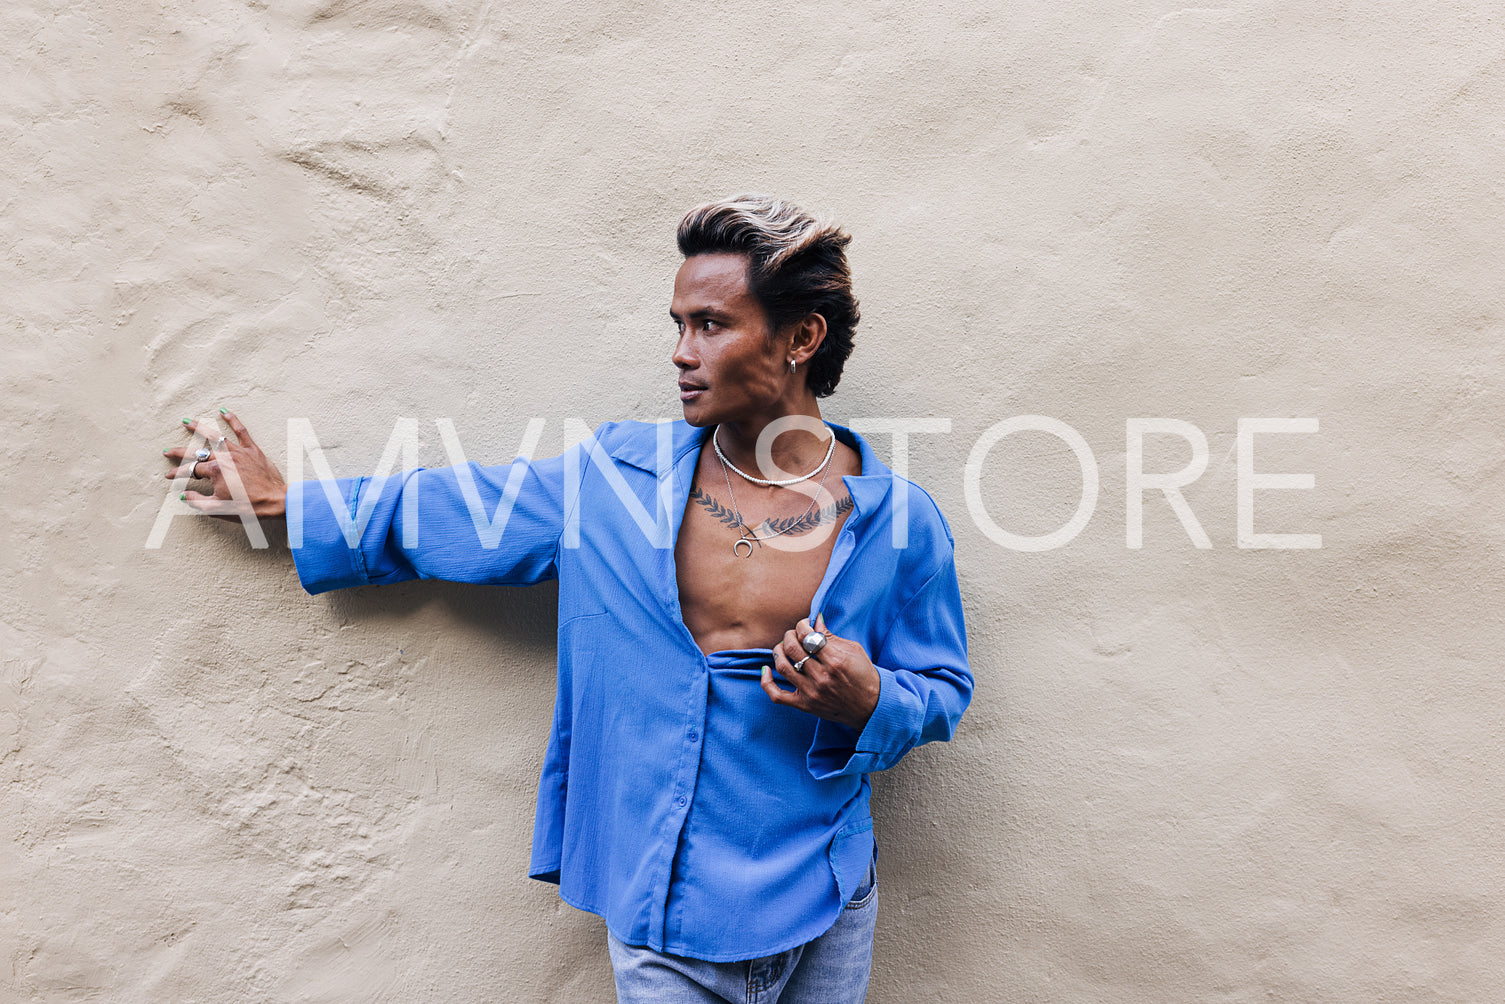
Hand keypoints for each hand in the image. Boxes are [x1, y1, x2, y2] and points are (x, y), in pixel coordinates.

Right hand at [163, 409, 287, 519]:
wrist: (275, 500)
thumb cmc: (249, 507)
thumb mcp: (218, 509)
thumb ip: (198, 501)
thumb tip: (184, 495)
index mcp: (215, 471)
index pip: (191, 470)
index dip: (178, 474)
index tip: (169, 476)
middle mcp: (225, 458)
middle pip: (197, 452)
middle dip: (180, 452)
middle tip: (167, 451)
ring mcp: (239, 452)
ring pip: (215, 437)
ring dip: (199, 428)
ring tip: (187, 422)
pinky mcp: (253, 450)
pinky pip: (242, 431)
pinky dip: (233, 420)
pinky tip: (223, 411)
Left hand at [762, 612, 880, 730]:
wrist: (872, 707)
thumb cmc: (864, 676)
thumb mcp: (854, 650)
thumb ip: (831, 636)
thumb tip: (814, 620)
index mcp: (836, 660)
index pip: (808, 635)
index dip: (802, 625)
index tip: (805, 625)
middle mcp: (822, 677)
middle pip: (792, 648)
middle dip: (790, 635)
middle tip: (795, 634)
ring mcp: (812, 693)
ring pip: (783, 666)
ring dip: (778, 651)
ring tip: (784, 647)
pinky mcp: (805, 705)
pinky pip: (777, 696)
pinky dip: (766, 682)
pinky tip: (766, 669)